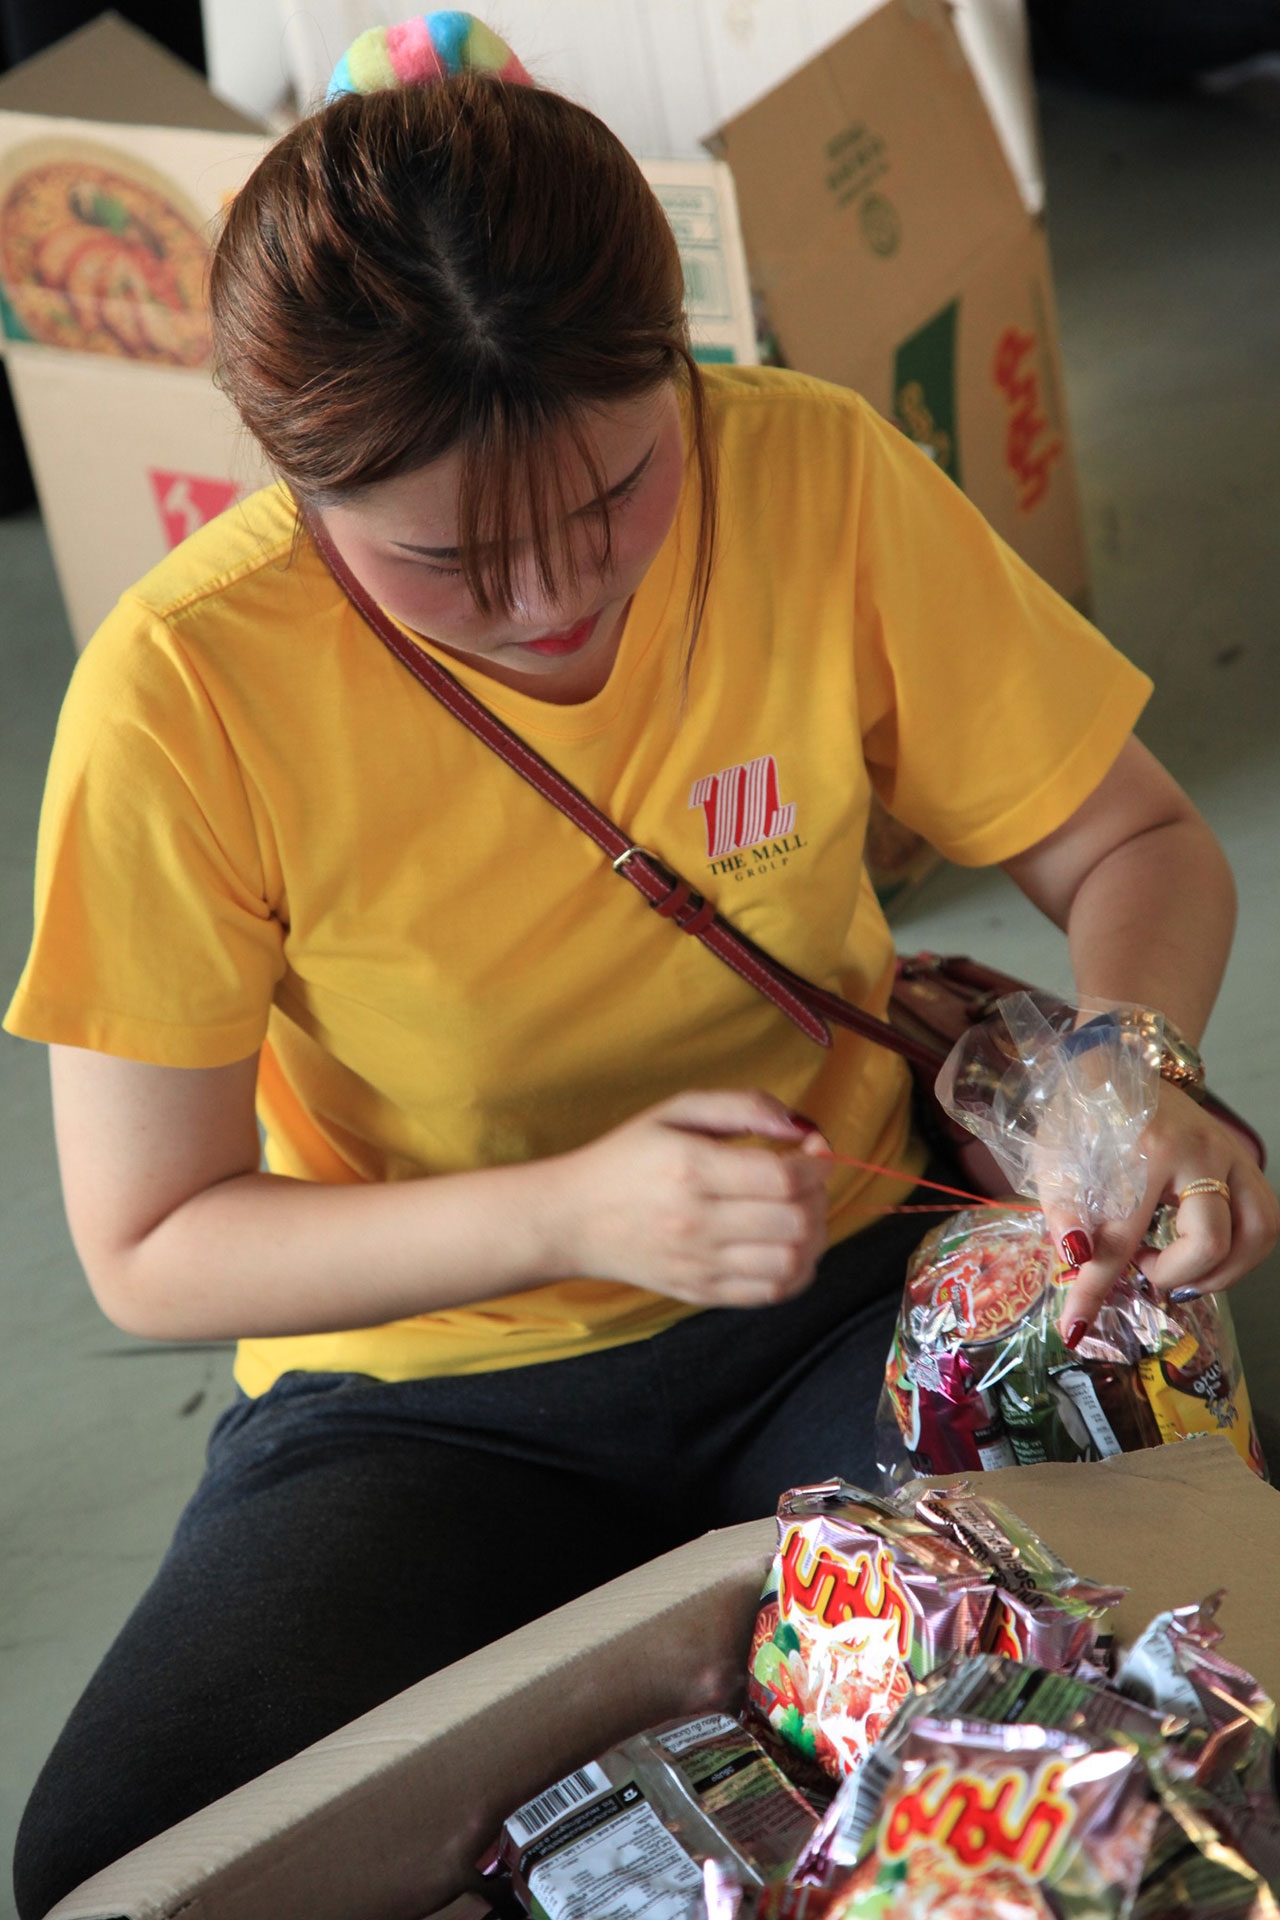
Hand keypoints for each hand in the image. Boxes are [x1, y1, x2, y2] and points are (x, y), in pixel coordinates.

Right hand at [545, 1090, 831, 1307]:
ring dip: (816, 1236)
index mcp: (691, 1169)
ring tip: (800, 1212)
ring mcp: (700, 1264)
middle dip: (820, 1195)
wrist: (572, 1219)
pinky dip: (798, 1270)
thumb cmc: (627, 1157)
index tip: (814, 1149)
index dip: (817, 1162)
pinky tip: (786, 1244)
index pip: (784, 1178)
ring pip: (793, 1263)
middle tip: (808, 1180)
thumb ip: (741, 1106)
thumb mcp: (675, 1112)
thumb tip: (799, 1123)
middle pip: (797, 1222)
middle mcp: (697, 1222)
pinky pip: (772, 1293)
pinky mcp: (701, 1292)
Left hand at [1044, 1081, 1279, 1339]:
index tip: (1076, 1327)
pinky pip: (1265, 1218)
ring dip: (1221, 1271)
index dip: (1095, 1290)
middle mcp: (1195, 1152)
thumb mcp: (1054, 1159)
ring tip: (1179, 1273)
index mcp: (1141, 1150)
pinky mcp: (1243, 1159)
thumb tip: (1075, 1261)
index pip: (1121, 1239)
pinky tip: (1206, 1256)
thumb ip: (1063, 1212)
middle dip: (1174, 1274)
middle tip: (1143, 1270)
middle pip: (1210, 1241)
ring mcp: (1227, 1153)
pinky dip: (1243, 1251)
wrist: (1115, 1063)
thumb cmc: (1082, 1116)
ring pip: (1256, 1233)